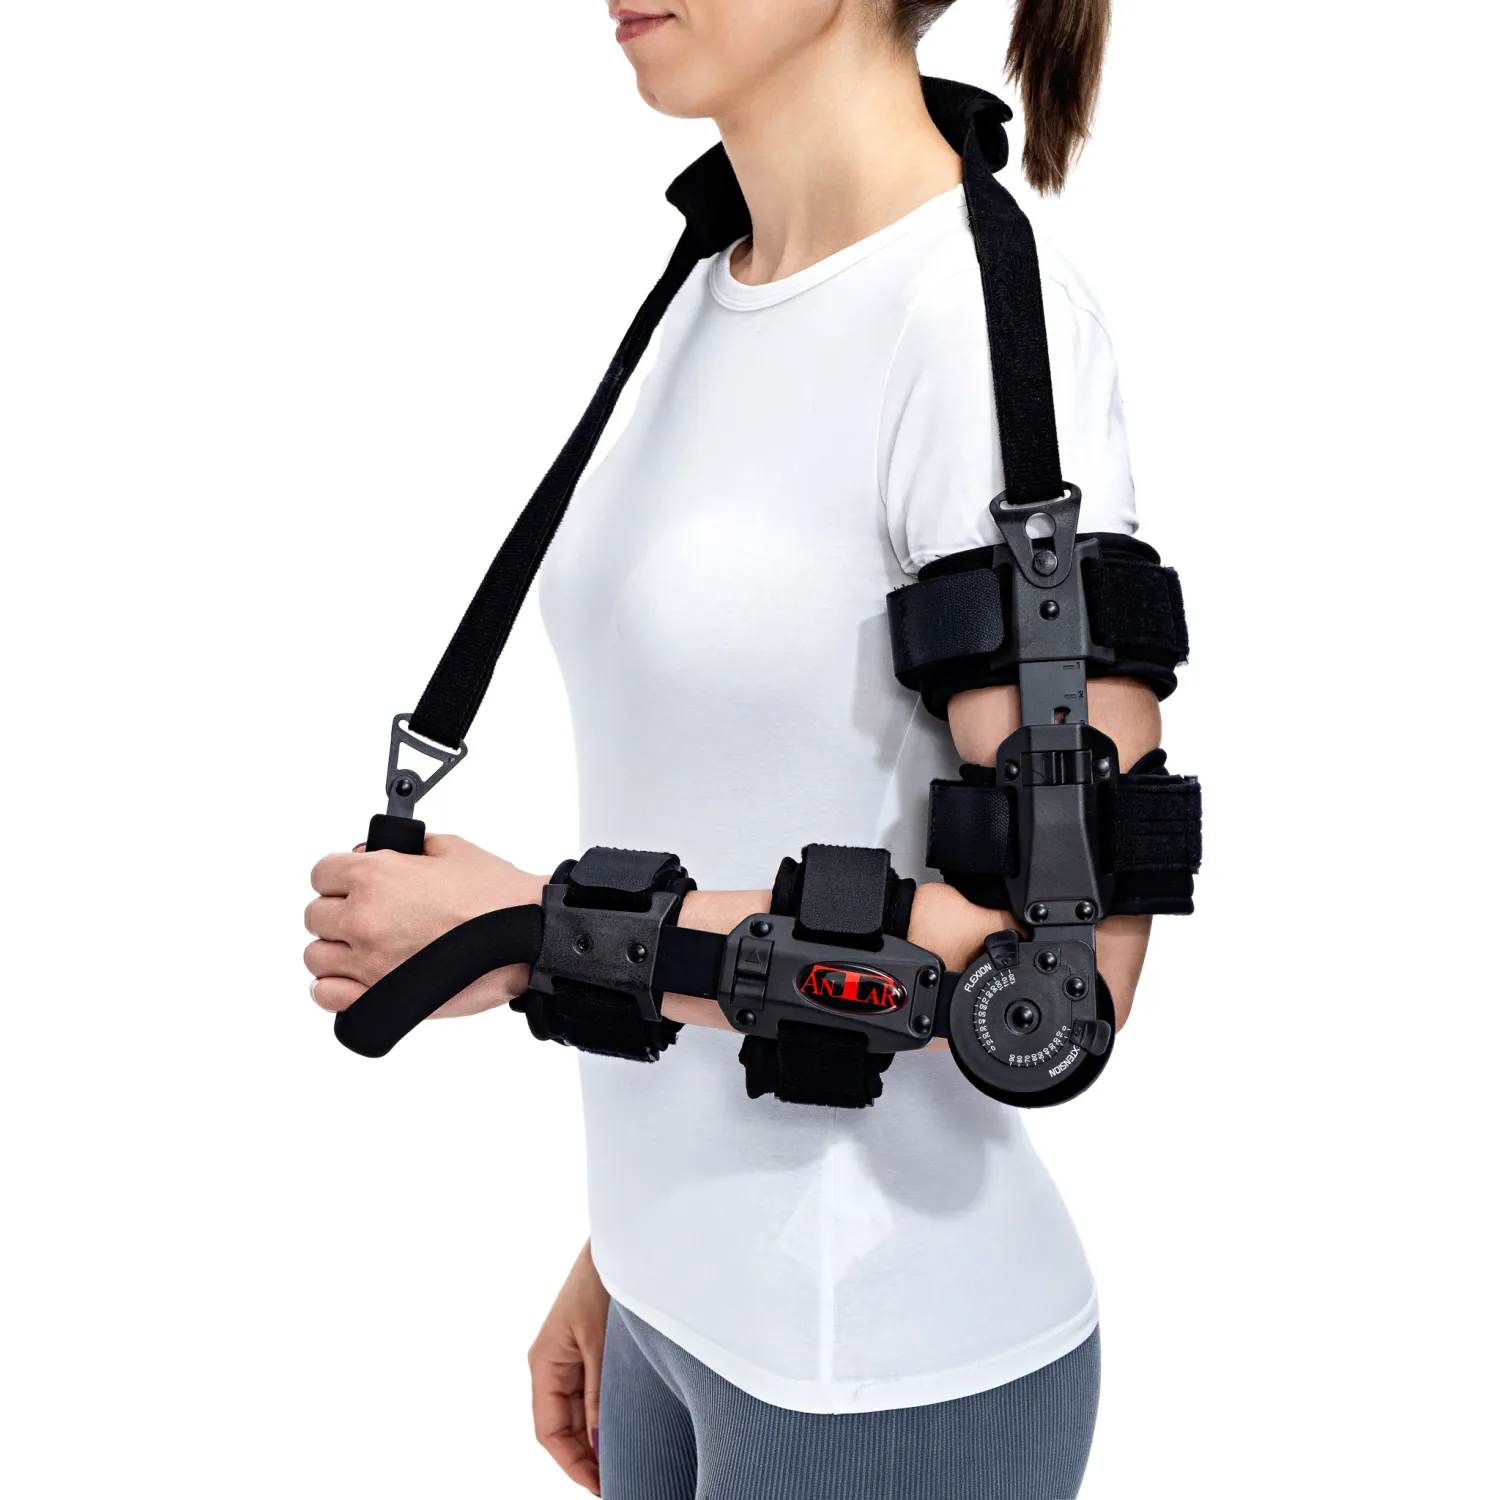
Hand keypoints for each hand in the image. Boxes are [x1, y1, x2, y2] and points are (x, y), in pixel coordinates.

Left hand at [304, 834, 544, 1015]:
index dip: (340, 876)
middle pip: (316, 915)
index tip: (353, 882)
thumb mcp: (449, 848)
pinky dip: (332, 988)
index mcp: (376, 876)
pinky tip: (353, 978)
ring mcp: (369, 961)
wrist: (528, 936)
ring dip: (336, 949)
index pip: (322, 873)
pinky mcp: (380, 997)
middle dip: (340, 910)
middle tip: (369, 913)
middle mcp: (364, 918)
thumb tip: (374, 853)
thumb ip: (405, 848)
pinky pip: (327, 996)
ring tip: (365, 946)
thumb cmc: (497, 897)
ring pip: (316, 956)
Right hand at [530, 1242, 608, 1495]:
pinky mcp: (593, 1347)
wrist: (627, 1240)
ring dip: (602, 1435)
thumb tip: (601, 1447)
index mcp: (544, 1363)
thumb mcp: (601, 1344)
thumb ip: (600, 1396)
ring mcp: (573, 1355)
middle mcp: (554, 1363)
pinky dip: (610, 1412)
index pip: (549, 1431)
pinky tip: (633, 1425)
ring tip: (632, 1460)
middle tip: (622, 1480)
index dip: (572, 1464)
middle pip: (566, 1426)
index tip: (601, 1487)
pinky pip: (596, 1392)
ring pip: (583, 1411)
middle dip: (590, 1456)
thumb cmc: (604, 1282)